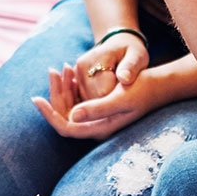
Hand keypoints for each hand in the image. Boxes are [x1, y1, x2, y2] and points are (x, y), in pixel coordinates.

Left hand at [33, 59, 176, 140]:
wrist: (160, 85)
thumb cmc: (142, 89)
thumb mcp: (120, 97)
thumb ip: (97, 109)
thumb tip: (72, 116)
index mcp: (100, 128)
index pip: (66, 128)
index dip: (49, 115)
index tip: (36, 98)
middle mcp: (97, 126)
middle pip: (65, 116)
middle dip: (55, 94)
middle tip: (52, 70)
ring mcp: (98, 118)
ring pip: (70, 106)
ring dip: (63, 88)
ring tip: (61, 67)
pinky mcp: (100, 108)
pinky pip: (79, 100)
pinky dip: (72, 86)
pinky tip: (70, 71)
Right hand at [76, 32, 149, 94]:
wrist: (118, 44)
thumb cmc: (130, 51)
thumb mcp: (137, 55)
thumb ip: (131, 66)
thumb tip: (124, 79)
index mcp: (97, 59)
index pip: (104, 91)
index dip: (117, 98)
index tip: (127, 92)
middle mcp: (81, 66)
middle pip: (93, 97)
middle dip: (109, 100)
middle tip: (122, 90)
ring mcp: (75, 73)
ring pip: (87, 100)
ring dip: (101, 101)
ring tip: (114, 89)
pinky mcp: (74, 78)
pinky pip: (84, 97)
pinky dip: (95, 99)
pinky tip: (106, 92)